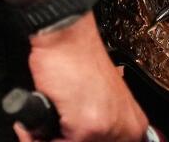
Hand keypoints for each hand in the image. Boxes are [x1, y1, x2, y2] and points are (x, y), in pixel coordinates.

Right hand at [14, 14, 148, 141]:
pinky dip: (35, 136)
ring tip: (36, 127)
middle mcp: (127, 130)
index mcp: (133, 124)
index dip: (69, 140)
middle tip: (42, 132)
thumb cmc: (77, 61)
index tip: (58, 135)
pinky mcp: (87, 128)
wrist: (67, 37)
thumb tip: (70, 139)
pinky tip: (35, 123)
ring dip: (44, 139)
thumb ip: (97, 125)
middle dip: (56, 141)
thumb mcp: (99, 100)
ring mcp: (109, 130)